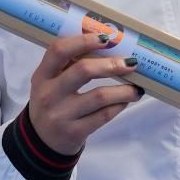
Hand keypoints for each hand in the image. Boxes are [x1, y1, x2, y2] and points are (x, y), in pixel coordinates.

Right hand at [25, 33, 142, 156]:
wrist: (42, 141)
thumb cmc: (52, 103)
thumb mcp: (50, 83)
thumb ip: (68, 66)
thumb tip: (106, 46)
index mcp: (42, 76)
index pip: (59, 50)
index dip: (84, 41)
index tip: (107, 38)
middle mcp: (49, 94)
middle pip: (83, 71)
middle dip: (111, 65)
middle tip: (131, 64)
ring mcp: (61, 114)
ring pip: (100, 96)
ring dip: (124, 90)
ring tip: (137, 88)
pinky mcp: (74, 132)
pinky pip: (104, 115)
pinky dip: (119, 105)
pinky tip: (125, 101)